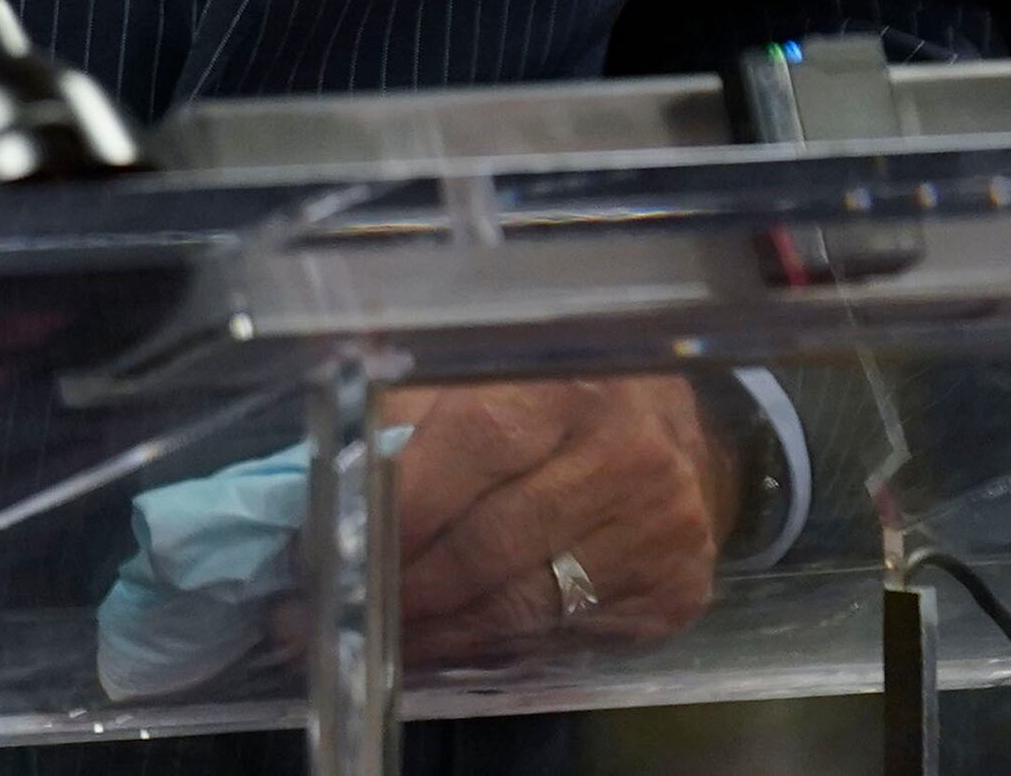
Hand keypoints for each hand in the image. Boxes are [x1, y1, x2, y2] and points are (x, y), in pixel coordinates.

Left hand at [282, 377, 736, 664]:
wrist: (682, 432)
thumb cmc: (562, 393)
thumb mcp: (493, 367)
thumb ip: (412, 398)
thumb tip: (327, 449)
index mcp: (571, 383)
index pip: (472, 447)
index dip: (396, 507)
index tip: (327, 546)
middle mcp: (626, 457)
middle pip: (488, 547)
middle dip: (399, 587)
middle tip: (333, 612)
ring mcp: (658, 532)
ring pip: (519, 607)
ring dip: (435, 630)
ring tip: (378, 634)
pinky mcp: (672, 592)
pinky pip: (559, 637)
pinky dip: (492, 644)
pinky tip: (449, 638)